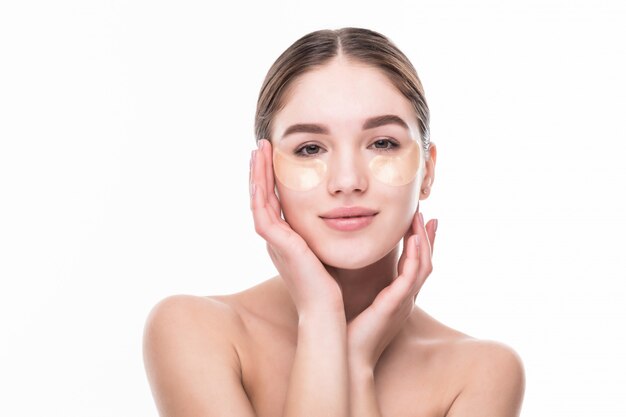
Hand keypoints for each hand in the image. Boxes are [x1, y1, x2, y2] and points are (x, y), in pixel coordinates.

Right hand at [250, 139, 343, 316]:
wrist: (327, 312)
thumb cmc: (333, 288)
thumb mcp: (328, 253)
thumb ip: (328, 236)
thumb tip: (344, 218)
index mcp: (287, 241)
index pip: (275, 203)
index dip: (272, 180)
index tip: (275, 157)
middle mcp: (277, 240)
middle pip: (262, 198)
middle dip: (261, 172)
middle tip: (261, 147)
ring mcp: (275, 243)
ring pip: (258, 201)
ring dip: (257, 175)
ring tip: (259, 150)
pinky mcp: (279, 246)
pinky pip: (263, 214)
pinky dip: (260, 193)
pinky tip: (261, 174)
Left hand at [346, 211, 436, 371]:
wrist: (345, 353)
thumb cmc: (347, 327)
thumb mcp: (356, 297)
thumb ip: (357, 279)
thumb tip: (345, 257)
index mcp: (399, 297)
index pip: (416, 265)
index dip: (422, 243)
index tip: (422, 221)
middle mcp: (406, 299)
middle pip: (426, 262)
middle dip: (427, 237)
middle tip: (425, 213)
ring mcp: (404, 302)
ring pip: (423, 266)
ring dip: (423, 240)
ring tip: (420, 218)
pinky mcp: (396, 305)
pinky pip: (411, 278)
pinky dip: (414, 257)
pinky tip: (413, 240)